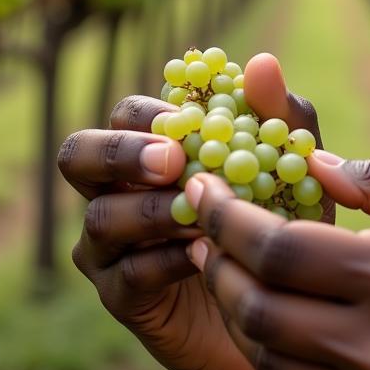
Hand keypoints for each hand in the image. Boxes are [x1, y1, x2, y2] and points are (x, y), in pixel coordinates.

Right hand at [58, 54, 322, 369]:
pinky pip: (128, 273)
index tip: (188, 120)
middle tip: (171, 161)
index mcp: (153, 150)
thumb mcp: (292, 167)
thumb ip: (280, 116)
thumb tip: (261, 62)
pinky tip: (206, 255)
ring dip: (153, 211)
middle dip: (119, 152)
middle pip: (77, 154)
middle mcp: (119, 190)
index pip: (126, 113)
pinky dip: (168, 260)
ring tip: (200, 216)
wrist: (279, 306)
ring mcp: (112, 246)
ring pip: (102, 218)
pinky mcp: (121, 296)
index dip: (149, 113)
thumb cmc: (280, 221)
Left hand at [183, 154, 369, 369]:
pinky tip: (280, 311)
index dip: (228, 218)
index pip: (277, 250)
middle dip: (216, 261)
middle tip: (205, 227)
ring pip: (267, 352)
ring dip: (236, 305)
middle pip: (254, 306)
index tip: (205, 190)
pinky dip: (277, 343)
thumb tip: (318, 166)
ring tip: (229, 266)